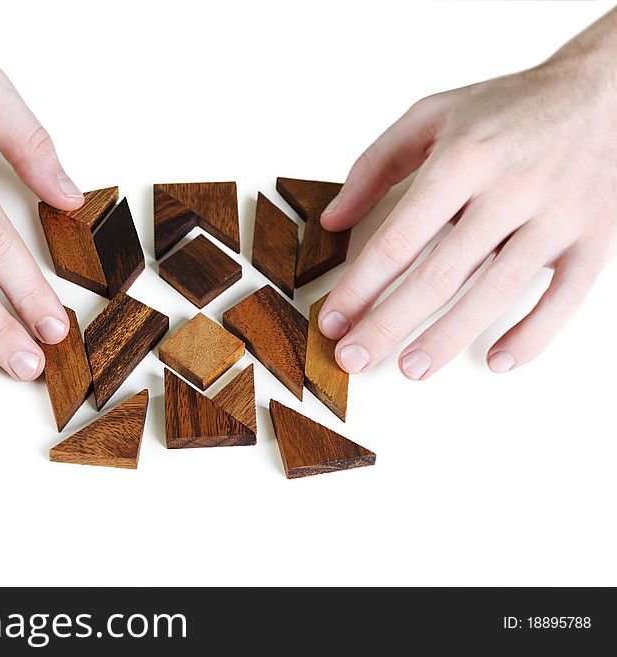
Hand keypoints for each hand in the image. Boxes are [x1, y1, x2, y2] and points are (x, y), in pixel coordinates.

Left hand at [317, 12, 616, 379]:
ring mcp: (556, 216)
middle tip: (354, 358)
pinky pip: (565, 297)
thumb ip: (375, 165)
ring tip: (409, 369)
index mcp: (463, 158)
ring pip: (495, 291)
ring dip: (448, 337)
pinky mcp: (595, 237)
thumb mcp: (432, 115)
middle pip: (440, 274)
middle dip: (389, 324)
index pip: (399, 238)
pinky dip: (533, 334)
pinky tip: (496, 360)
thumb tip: (332, 219)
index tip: (333, 319)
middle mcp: (510, 188)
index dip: (360, 286)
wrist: (604, 89)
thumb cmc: (509, 107)